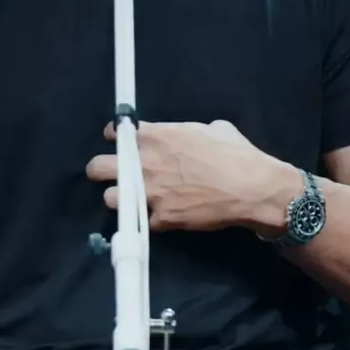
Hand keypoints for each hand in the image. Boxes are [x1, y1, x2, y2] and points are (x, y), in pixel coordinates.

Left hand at [86, 119, 301, 232]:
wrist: (251, 187)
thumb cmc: (235, 152)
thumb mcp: (211, 129)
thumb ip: (187, 132)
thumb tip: (189, 137)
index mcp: (155, 135)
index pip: (115, 132)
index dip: (116, 138)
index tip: (121, 143)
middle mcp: (144, 163)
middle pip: (98, 167)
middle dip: (102, 169)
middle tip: (115, 173)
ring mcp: (150, 193)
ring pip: (111, 199)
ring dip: (121, 198)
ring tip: (134, 199)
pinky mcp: (162, 219)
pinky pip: (143, 221)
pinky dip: (151, 220)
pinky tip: (163, 216)